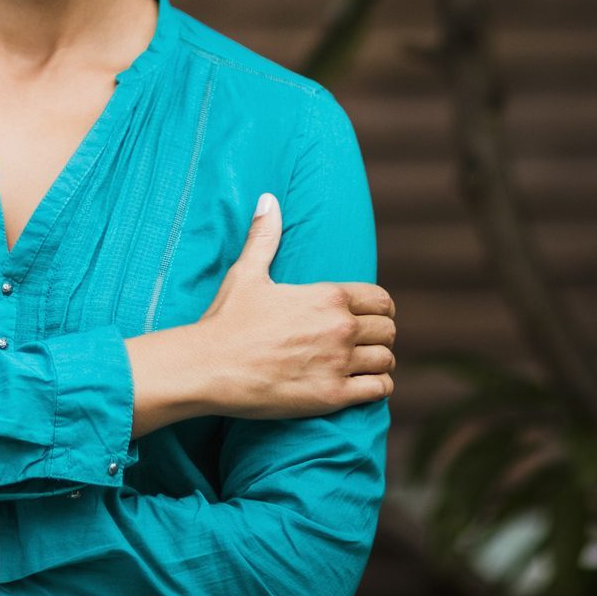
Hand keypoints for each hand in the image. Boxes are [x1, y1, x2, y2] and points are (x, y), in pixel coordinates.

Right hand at [193, 194, 395, 419]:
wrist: (208, 367)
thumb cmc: (227, 320)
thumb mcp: (246, 273)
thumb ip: (264, 236)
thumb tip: (268, 199)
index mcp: (327, 296)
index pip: (381, 299)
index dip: (380, 308)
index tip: (371, 316)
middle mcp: (340, 327)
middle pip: (388, 330)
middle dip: (380, 335)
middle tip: (365, 343)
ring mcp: (339, 363)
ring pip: (386, 360)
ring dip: (378, 361)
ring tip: (364, 364)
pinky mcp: (333, 396)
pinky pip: (379, 389)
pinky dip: (376, 387)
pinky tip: (362, 385)